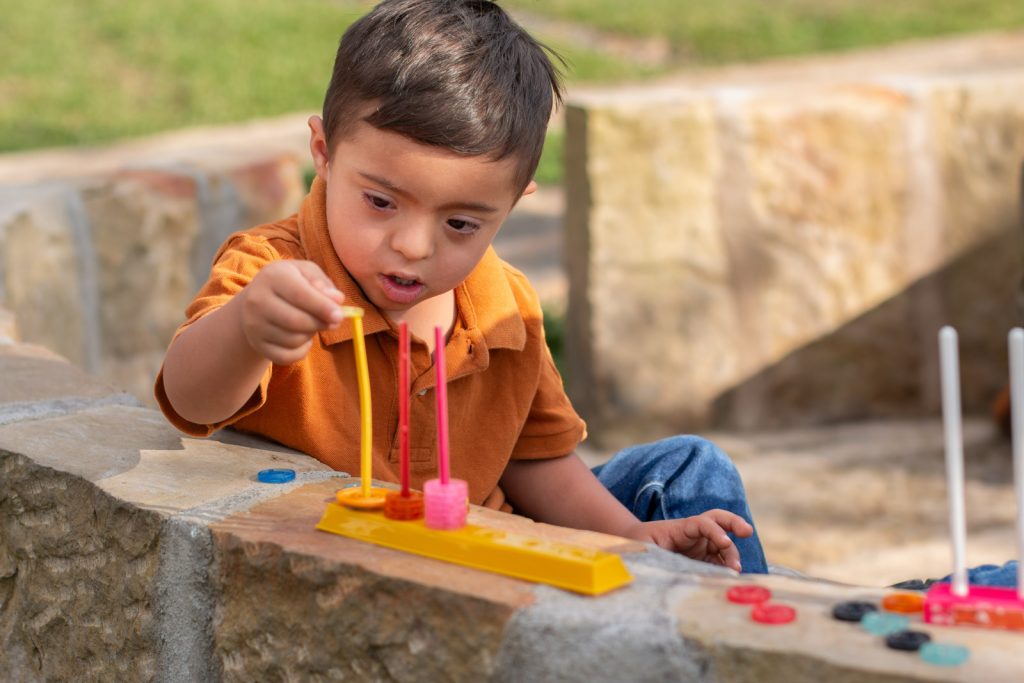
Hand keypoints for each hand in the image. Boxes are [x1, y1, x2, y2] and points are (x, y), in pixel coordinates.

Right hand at [238, 260, 344, 364]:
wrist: (256, 300)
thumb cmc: (289, 283)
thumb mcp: (306, 273)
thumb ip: (323, 284)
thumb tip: (337, 300)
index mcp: (273, 276)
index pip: (300, 295)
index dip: (323, 307)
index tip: (339, 316)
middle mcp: (257, 300)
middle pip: (297, 321)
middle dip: (321, 324)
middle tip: (334, 322)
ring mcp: (254, 324)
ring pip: (293, 340)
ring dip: (310, 335)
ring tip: (311, 324)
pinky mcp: (257, 344)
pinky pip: (286, 357)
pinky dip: (301, 351)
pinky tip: (302, 339)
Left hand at [623, 509, 752, 571]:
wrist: (635, 546)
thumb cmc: (639, 544)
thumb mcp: (643, 548)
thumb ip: (657, 555)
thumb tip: (670, 570)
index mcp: (680, 528)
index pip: (701, 523)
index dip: (714, 531)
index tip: (725, 542)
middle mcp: (694, 534)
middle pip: (719, 520)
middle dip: (734, 523)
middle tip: (747, 531)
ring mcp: (700, 545)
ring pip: (723, 545)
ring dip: (732, 555)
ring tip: (735, 571)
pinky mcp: (703, 559)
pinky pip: (719, 561)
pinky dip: (727, 568)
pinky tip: (729, 578)